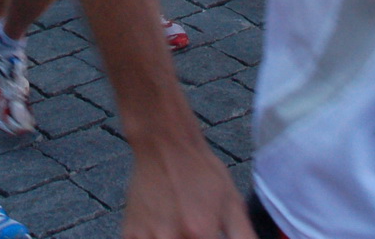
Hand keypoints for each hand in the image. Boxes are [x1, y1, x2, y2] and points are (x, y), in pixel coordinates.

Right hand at [121, 139, 254, 238]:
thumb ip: (244, 238)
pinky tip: (165, 232)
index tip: (211, 237)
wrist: (164, 145)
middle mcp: (172, 238)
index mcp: (201, 233)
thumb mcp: (232, 204)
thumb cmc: (201, 172)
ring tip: (181, 229)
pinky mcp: (130, 236)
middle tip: (196, 233)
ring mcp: (148, 237)